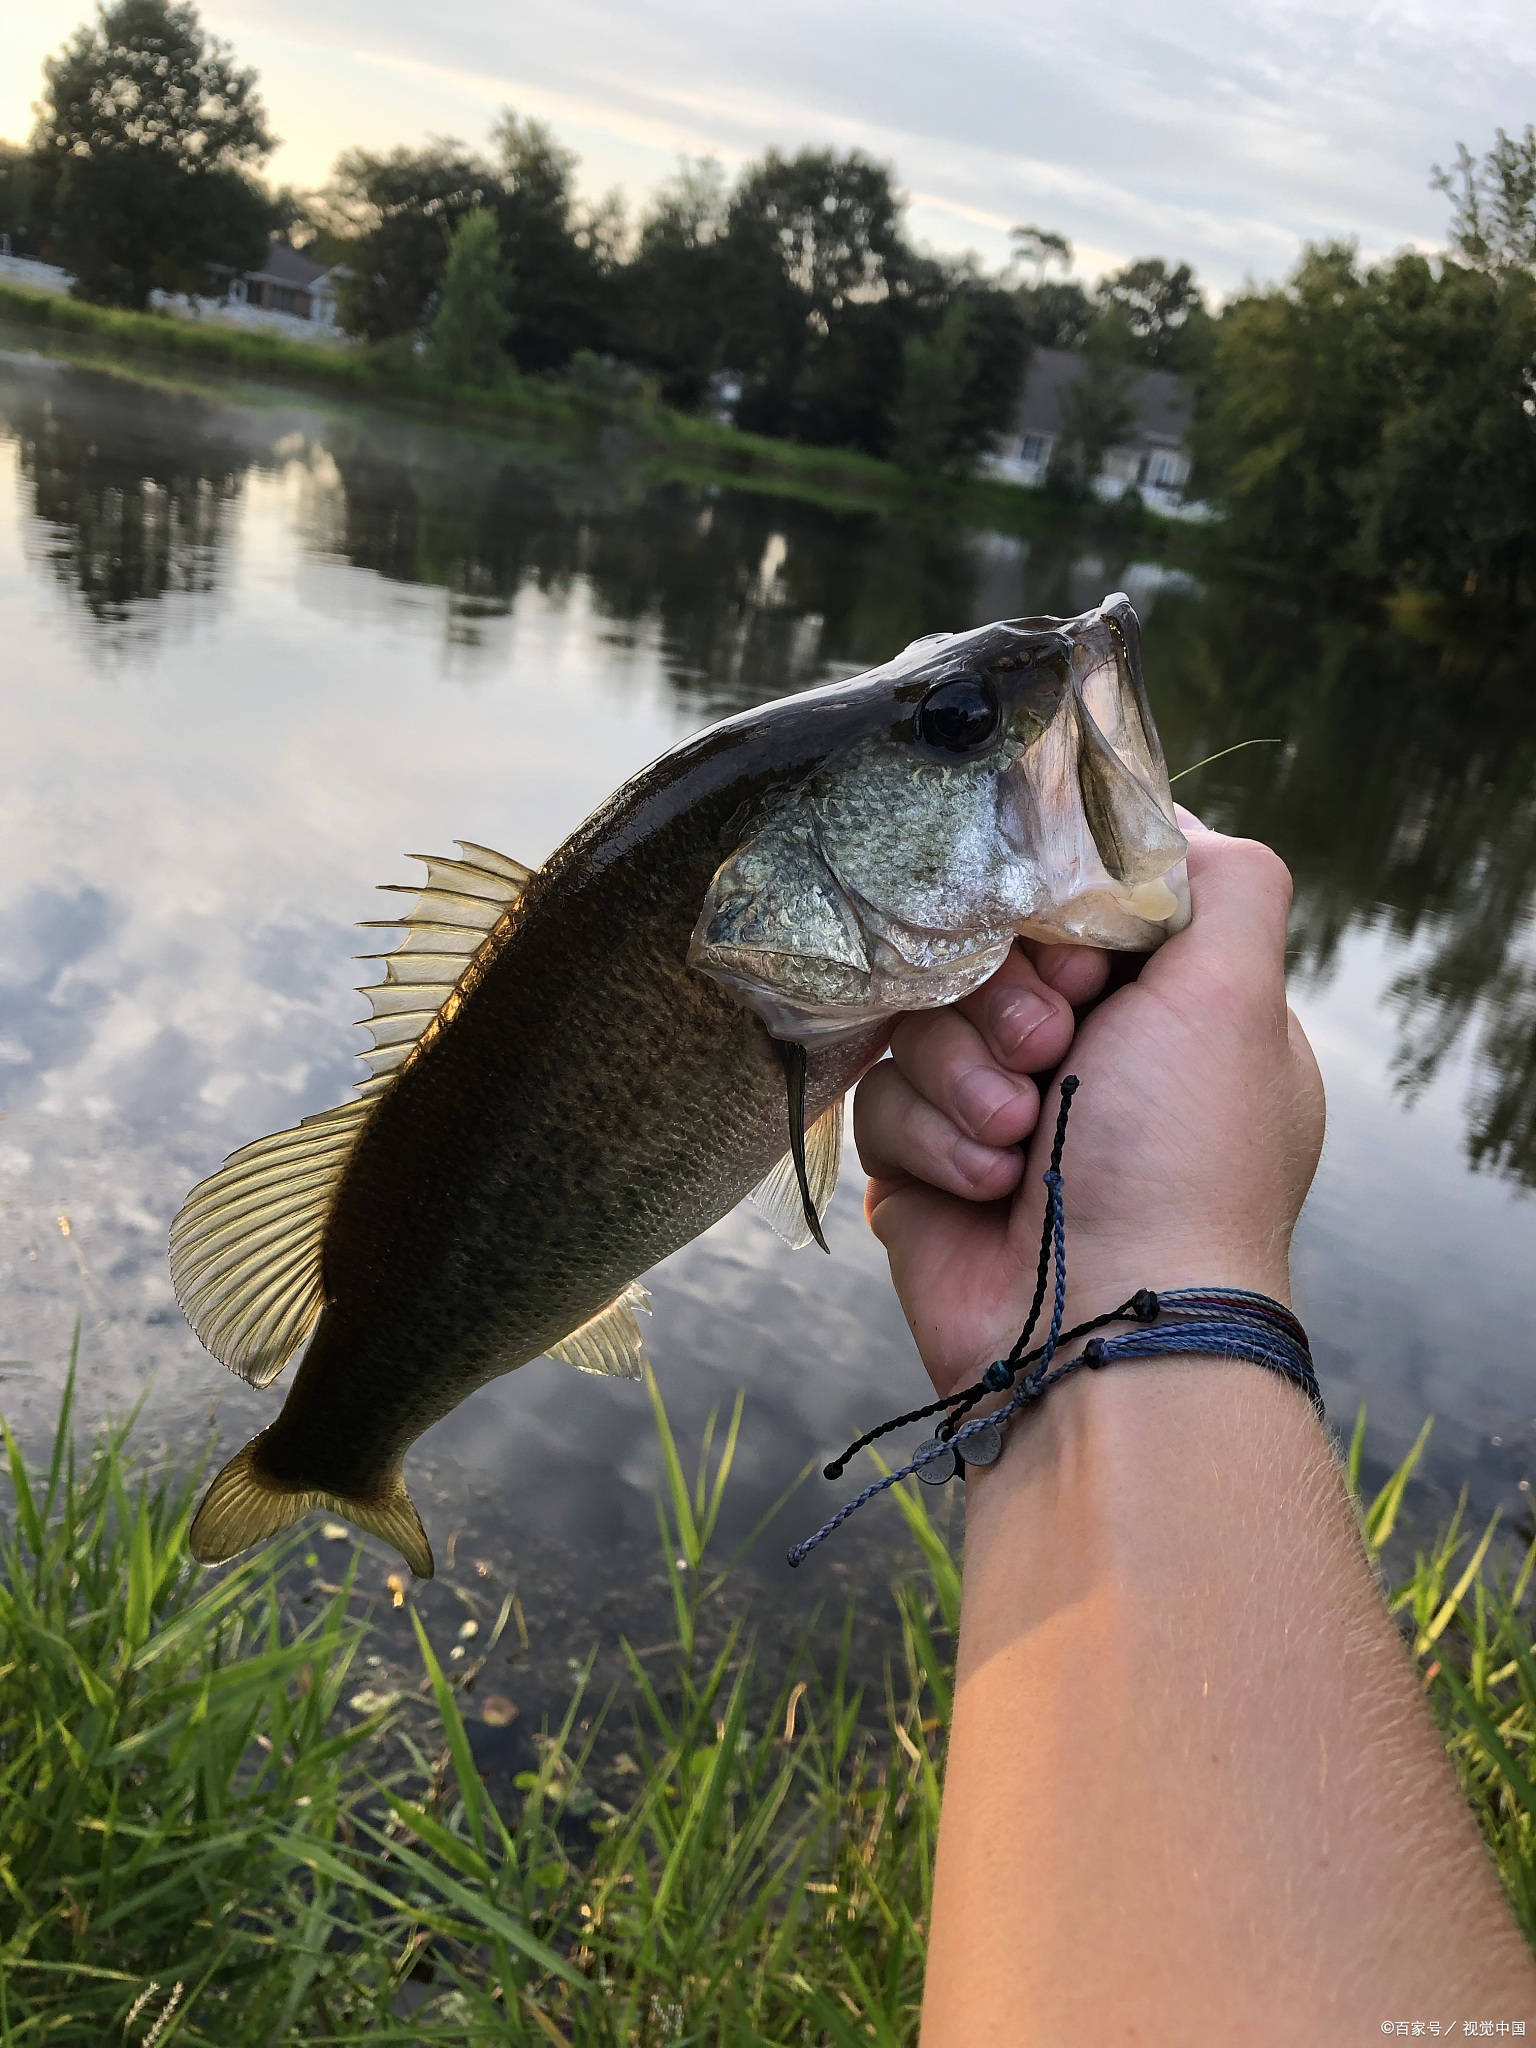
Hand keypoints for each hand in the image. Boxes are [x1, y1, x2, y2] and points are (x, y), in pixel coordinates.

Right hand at [853, 817, 1324, 1396]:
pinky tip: (984, 1186)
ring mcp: (999, 1113)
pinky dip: (931, 1140)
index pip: (1077, 906)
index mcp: (1165, 1013)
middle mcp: (1085, 1057)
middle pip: (987, 953)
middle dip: (1011, 1003)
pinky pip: (882, 1097)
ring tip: (1018, 1136)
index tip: (1088, 966)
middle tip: (1052, 1050)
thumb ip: (1228, 881)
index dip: (1064, 922)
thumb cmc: (1182, 1158)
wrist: (1100, 1333)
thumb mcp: (1239, 997)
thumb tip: (1156, 821)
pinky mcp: (925, 1166)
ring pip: (922, 1020)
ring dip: (967, 1077)